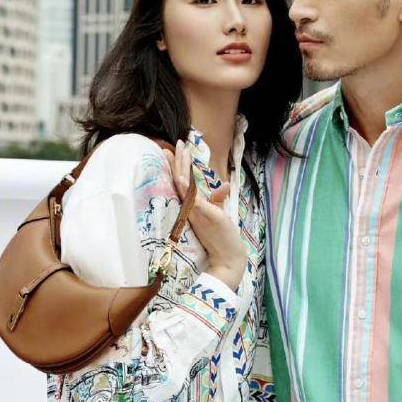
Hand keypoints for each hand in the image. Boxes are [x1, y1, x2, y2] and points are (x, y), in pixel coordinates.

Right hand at [166, 140, 246, 288]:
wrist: (227, 257)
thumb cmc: (222, 237)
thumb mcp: (219, 213)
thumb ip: (218, 199)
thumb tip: (223, 184)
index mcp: (193, 206)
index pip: (183, 183)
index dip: (178, 166)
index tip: (173, 150)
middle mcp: (191, 208)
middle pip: (181, 181)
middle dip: (178, 162)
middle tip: (175, 144)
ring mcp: (196, 212)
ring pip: (183, 187)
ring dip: (180, 169)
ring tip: (177, 152)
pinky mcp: (203, 216)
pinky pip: (192, 201)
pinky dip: (186, 189)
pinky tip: (182, 177)